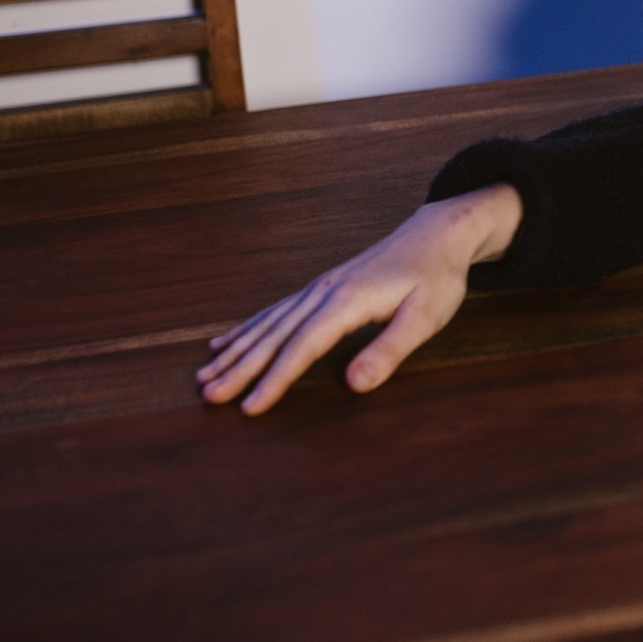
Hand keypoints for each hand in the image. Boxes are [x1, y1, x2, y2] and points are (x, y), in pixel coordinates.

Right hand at [196, 183, 521, 413]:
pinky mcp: (321, 288)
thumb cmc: (437, 277)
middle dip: (240, 369)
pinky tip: (224, 342)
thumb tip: (354, 385)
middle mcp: (323, 292)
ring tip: (205, 376)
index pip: (303, 346)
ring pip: (267, 323)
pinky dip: (246, 329)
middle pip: (274, 336)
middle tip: (208, 396)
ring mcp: (318, 287)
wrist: (437, 234)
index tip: (249, 408)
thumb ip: (390, 350)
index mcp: (347, 301)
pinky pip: (275, 311)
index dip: (275, 379)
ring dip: (235, 351)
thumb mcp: (427, 316)